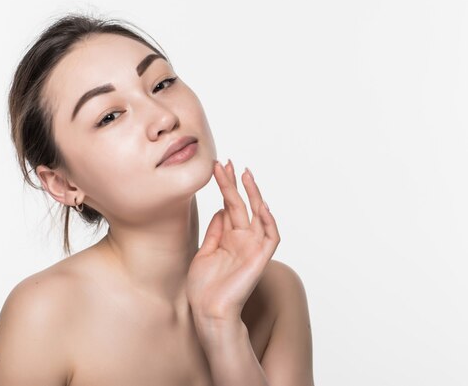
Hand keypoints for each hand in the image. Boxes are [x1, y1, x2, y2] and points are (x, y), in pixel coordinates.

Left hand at [187, 160, 280, 322]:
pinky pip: (271, 236)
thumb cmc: (204, 288)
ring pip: (259, 215)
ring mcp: (252, 248)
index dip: (225, 186)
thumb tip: (220, 209)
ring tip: (245, 175)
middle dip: (235, 184)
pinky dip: (268, 220)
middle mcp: (243, 240)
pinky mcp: (260, 258)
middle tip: (228, 163)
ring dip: (253, 195)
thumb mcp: (204, 252)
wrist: (208, 311)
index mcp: (229, 238)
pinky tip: (261, 204)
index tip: (218, 167)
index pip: (229, 206)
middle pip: (242, 205)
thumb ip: (215, 232)